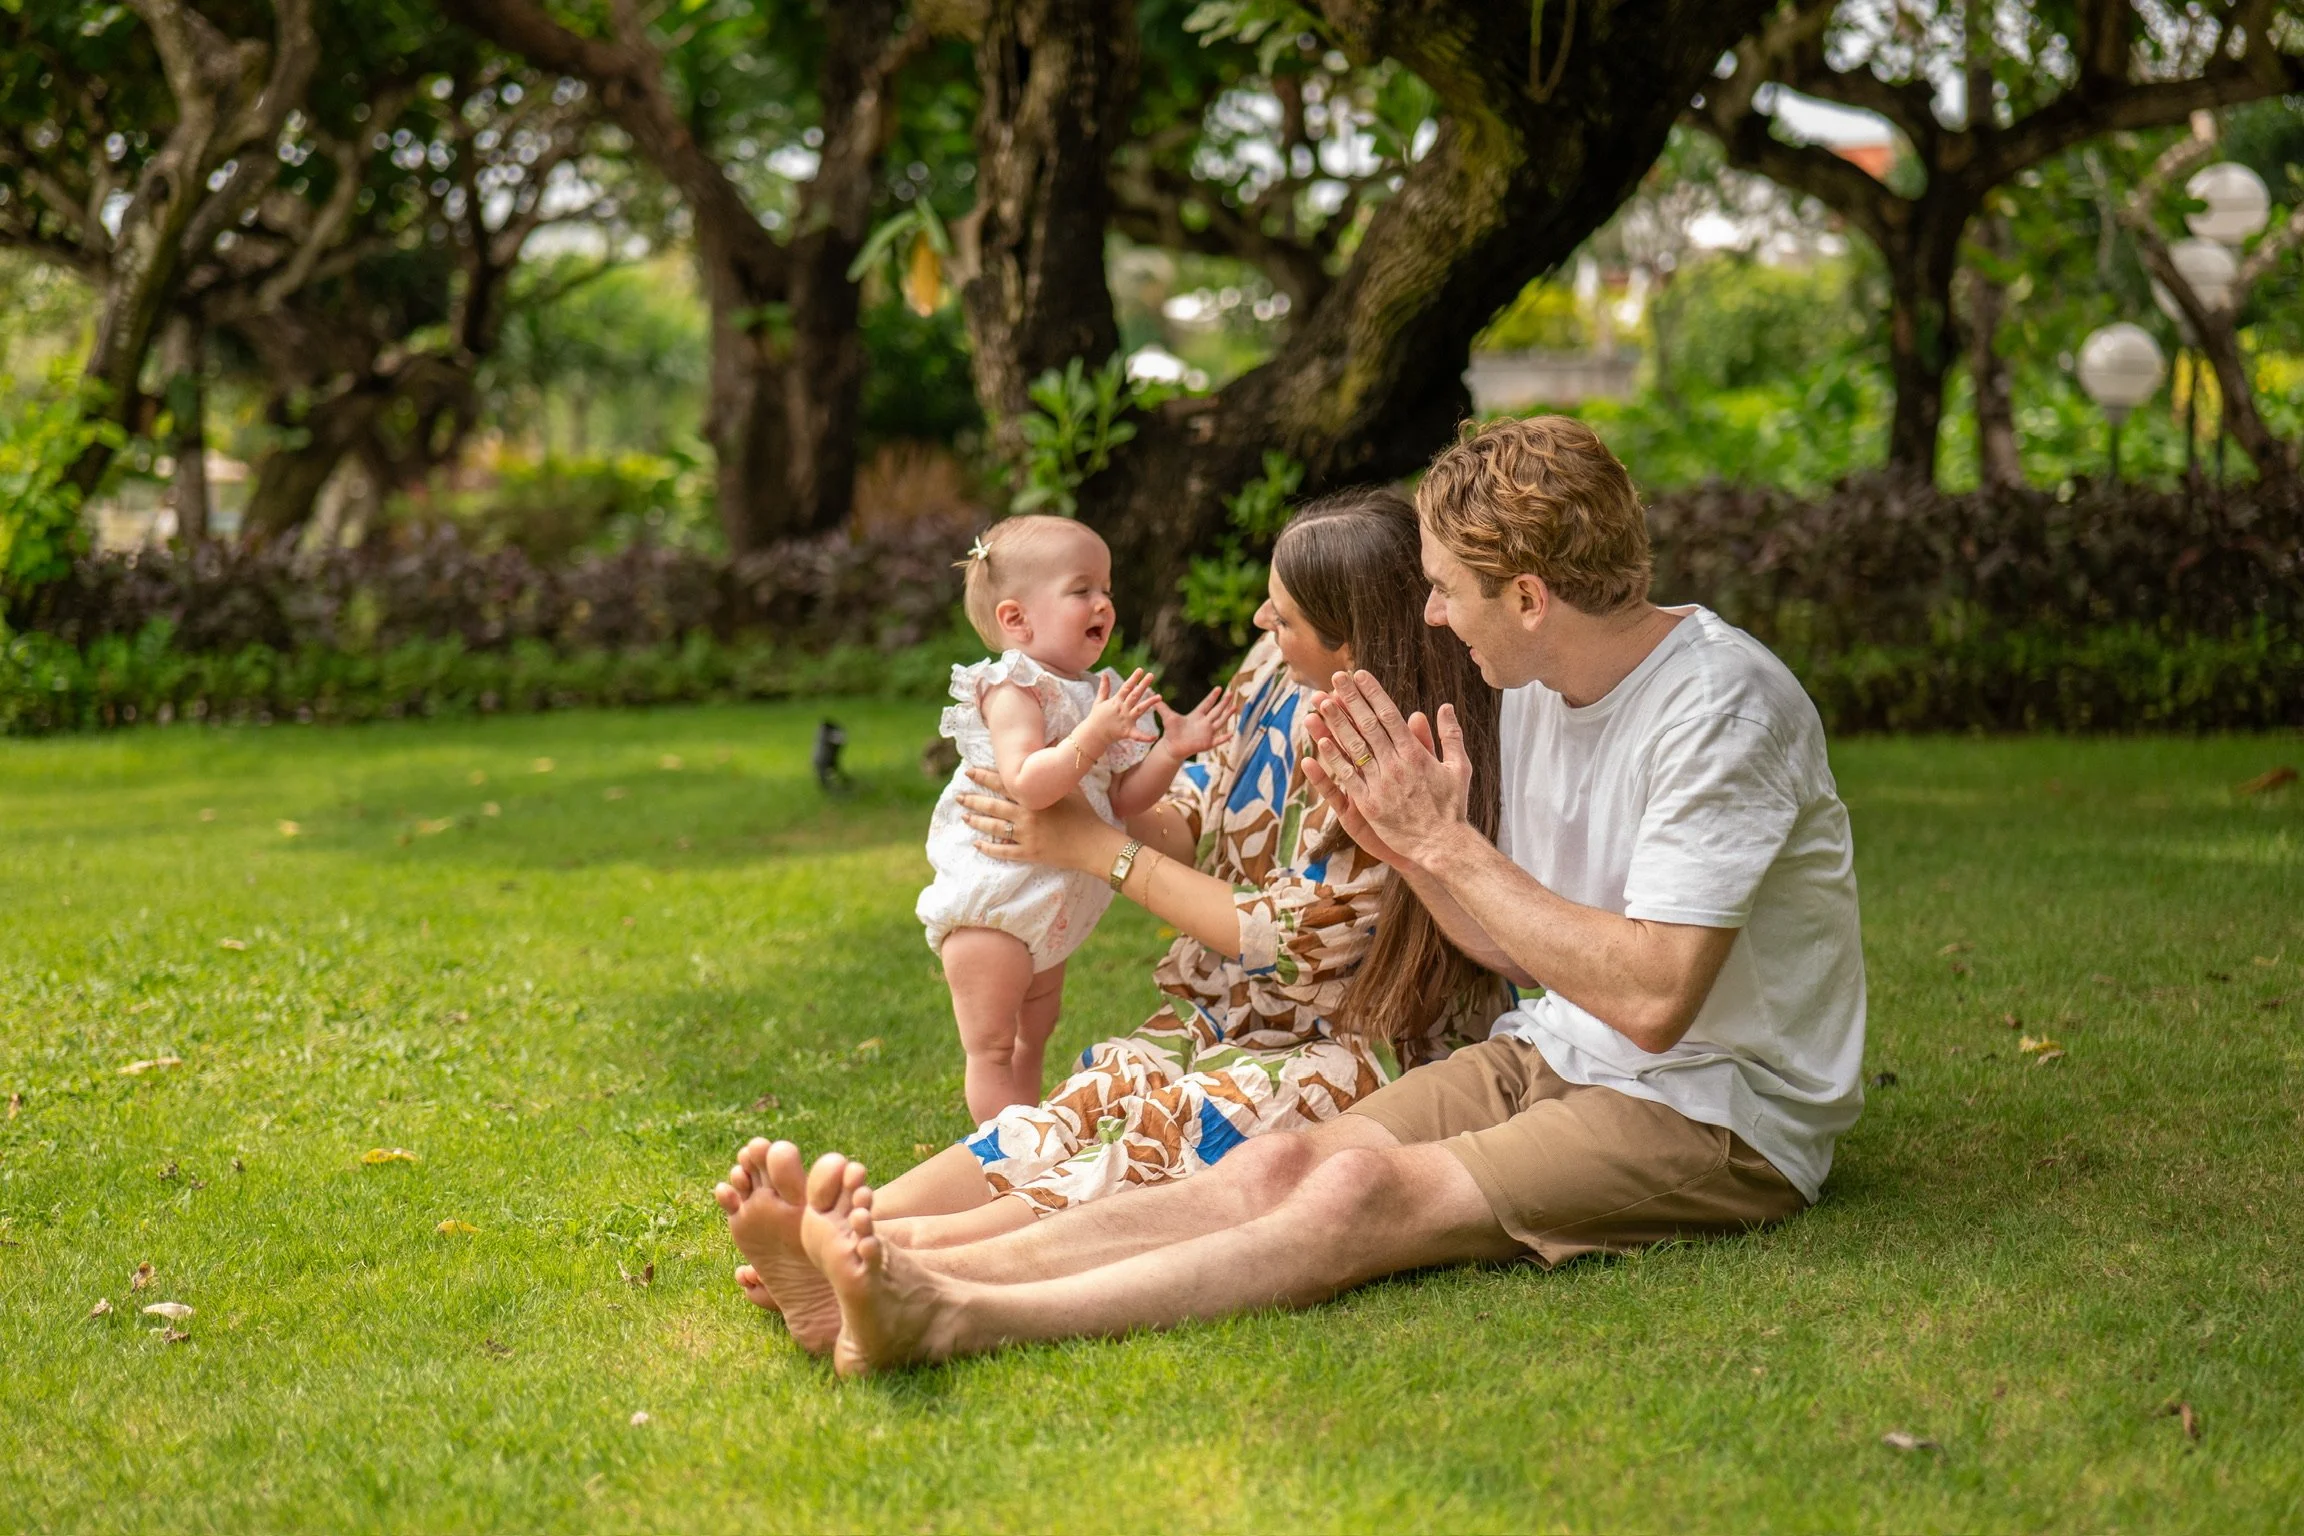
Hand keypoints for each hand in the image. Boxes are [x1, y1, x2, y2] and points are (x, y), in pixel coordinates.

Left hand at [958, 767, 1114, 872]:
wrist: (1093, 844)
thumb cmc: (1085, 813)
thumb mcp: (1070, 788)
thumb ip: (1055, 770)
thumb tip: (1053, 741)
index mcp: (1034, 797)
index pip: (1003, 783)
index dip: (984, 776)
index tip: (968, 771)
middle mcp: (1026, 815)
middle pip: (993, 805)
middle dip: (973, 799)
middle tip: (958, 796)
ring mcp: (1026, 835)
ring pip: (994, 827)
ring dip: (977, 821)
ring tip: (964, 816)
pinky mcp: (1029, 853)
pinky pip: (1003, 851)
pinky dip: (988, 848)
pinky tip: (977, 844)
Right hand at [1076, 668, 1161, 756]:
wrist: (1093, 734)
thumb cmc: (1096, 717)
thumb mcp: (1099, 700)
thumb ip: (1104, 687)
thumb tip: (1104, 673)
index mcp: (1116, 701)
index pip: (1126, 687)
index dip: (1133, 678)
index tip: (1140, 670)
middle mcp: (1122, 709)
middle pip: (1134, 695)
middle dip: (1143, 685)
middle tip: (1151, 675)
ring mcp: (1126, 720)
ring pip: (1140, 709)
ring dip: (1150, 703)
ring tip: (1159, 697)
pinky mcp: (1127, 732)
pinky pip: (1138, 735)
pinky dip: (1145, 737)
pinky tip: (1154, 737)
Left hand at [1152, 686, 1232, 758]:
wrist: (1172, 747)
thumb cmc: (1171, 732)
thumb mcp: (1167, 717)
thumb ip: (1161, 706)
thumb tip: (1152, 693)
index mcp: (1196, 716)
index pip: (1207, 704)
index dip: (1213, 697)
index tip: (1219, 688)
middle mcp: (1204, 723)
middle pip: (1216, 711)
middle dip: (1223, 703)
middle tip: (1231, 693)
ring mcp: (1207, 733)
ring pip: (1220, 722)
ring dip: (1227, 715)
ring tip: (1235, 707)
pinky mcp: (1207, 743)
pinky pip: (1218, 740)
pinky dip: (1224, 737)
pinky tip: (1232, 733)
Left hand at [1304, 670, 1472, 867]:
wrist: (1442, 844)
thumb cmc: (1452, 806)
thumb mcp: (1458, 767)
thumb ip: (1449, 736)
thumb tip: (1444, 707)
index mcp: (1416, 753)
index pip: (1389, 715)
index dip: (1372, 693)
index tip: (1360, 675)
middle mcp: (1396, 765)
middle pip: (1368, 725)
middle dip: (1350, 699)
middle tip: (1335, 678)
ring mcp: (1380, 785)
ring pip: (1353, 747)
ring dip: (1335, 723)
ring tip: (1321, 702)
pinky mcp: (1368, 805)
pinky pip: (1347, 777)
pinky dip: (1334, 758)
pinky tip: (1320, 742)